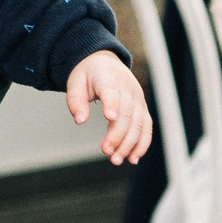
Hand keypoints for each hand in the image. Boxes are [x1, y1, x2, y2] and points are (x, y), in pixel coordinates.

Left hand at [66, 50, 151, 164]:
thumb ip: (76, 101)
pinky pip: (146, 127)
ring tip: (116, 159)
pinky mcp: (142, 108)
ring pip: (139, 123)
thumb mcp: (75, 82)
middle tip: (106, 151)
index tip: (109, 118)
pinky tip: (133, 158)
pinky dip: (142, 144)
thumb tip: (80, 120)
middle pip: (127, 113)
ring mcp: (137, 98)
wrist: (105, 63)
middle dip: (118, 135)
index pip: (111, 91)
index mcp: (108, 77)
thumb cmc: (89, 74)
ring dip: (129, 144)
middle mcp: (127, 88)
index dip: (112, 104)